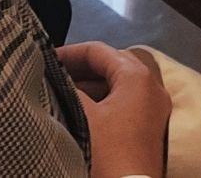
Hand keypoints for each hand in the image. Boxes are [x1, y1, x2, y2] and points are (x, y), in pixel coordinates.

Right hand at [59, 41, 170, 177]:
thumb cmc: (108, 149)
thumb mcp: (84, 115)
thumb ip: (70, 89)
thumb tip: (55, 76)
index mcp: (137, 76)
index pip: (99, 50)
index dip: (70, 52)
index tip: (46, 58)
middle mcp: (152, 86)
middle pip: (111, 64)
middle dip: (81, 67)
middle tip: (54, 73)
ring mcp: (154, 108)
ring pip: (118, 85)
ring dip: (91, 86)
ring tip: (62, 91)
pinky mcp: (151, 127)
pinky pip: (125, 102)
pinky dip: (103, 101)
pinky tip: (81, 109)